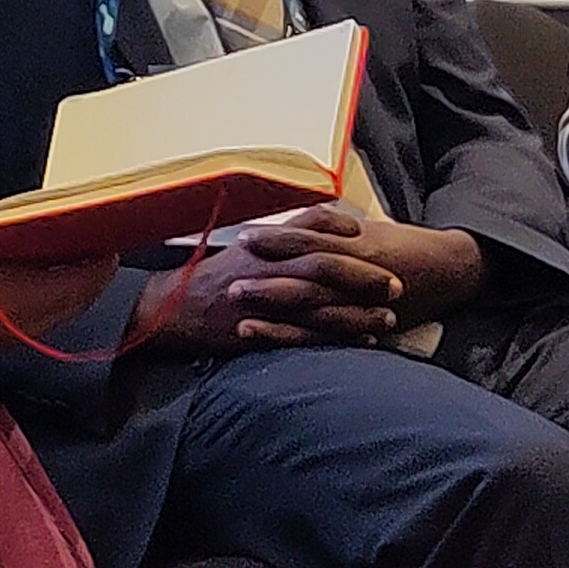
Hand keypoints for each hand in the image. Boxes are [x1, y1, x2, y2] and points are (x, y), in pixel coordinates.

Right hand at [0, 243, 112, 345]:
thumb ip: (20, 238)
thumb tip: (49, 227)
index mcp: (34, 298)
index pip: (88, 280)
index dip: (103, 260)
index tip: (108, 238)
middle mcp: (35, 323)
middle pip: (82, 298)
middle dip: (92, 273)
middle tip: (94, 245)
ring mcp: (21, 336)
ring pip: (65, 311)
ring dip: (74, 288)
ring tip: (71, 259)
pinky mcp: (6, 342)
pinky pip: (45, 319)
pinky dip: (54, 299)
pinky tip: (42, 280)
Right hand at [156, 207, 400, 349]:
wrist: (172, 310)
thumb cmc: (204, 278)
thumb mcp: (235, 248)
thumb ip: (270, 240)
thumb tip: (300, 230)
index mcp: (262, 245)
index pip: (306, 226)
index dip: (338, 227)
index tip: (364, 230)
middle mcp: (269, 269)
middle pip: (326, 266)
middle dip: (365, 275)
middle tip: (396, 282)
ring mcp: (269, 302)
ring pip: (325, 304)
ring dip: (361, 310)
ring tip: (390, 315)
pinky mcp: (267, 331)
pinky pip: (311, 335)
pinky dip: (341, 338)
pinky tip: (366, 341)